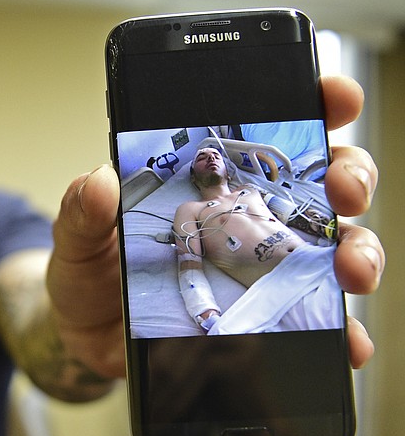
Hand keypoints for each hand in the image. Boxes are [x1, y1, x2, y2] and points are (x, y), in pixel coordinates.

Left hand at [47, 74, 383, 376]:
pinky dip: (341, 328)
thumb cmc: (88, 274)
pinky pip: (313, 317)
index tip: (335, 97)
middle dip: (347, 175)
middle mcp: (244, 218)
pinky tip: (347, 339)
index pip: (267, 131)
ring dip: (358, 251)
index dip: (312, 105)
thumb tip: (100, 181)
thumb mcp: (78, 236)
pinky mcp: (262, 316)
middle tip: (342, 189)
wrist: (86, 336)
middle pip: (318, 183)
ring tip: (350, 270)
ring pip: (333, 246)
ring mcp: (259, 268)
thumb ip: (83, 209)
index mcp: (206, 183)